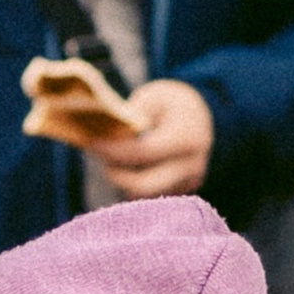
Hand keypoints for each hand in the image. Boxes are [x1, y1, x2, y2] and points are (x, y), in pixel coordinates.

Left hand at [87, 75, 213, 202]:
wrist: (201, 116)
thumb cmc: (172, 103)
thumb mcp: (153, 97)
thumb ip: (132, 117)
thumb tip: (105, 134)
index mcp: (187, 137)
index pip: (143, 152)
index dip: (114, 151)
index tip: (92, 144)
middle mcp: (192, 165)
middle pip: (143, 185)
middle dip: (116, 174)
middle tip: (100, 157)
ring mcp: (189, 183)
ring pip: (144, 195)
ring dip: (122, 180)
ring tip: (112, 159)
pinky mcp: (182, 192)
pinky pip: (150, 196)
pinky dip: (134, 184)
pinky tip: (127, 167)